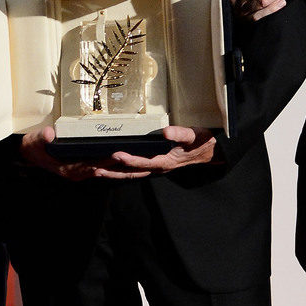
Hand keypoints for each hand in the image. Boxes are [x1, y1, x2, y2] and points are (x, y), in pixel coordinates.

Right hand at [18, 124, 139, 181]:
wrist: (29, 154)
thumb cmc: (35, 146)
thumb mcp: (36, 140)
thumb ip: (43, 138)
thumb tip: (49, 134)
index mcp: (69, 169)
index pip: (92, 165)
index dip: (107, 160)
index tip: (121, 155)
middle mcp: (79, 173)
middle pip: (107, 172)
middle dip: (126, 171)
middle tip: (145, 166)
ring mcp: (83, 173)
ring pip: (109, 174)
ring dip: (127, 172)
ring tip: (146, 169)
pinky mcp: (85, 169)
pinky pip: (106, 170)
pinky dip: (119, 169)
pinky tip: (132, 166)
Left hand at [98, 126, 216, 177]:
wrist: (210, 152)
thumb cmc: (202, 142)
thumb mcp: (195, 135)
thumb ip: (181, 133)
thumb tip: (167, 132)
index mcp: (166, 160)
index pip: (144, 162)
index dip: (130, 160)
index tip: (116, 155)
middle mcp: (159, 167)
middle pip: (132, 173)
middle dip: (114, 172)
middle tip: (96, 169)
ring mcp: (157, 168)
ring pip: (132, 174)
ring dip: (115, 174)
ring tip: (97, 171)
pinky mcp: (155, 165)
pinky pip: (136, 170)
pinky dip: (122, 170)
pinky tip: (112, 167)